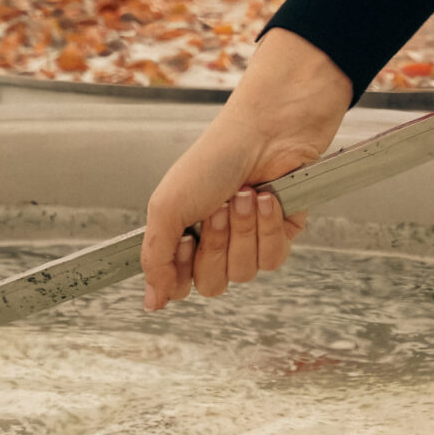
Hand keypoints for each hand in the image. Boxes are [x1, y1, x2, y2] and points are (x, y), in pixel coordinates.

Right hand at [140, 28, 348, 308]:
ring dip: (242, 231)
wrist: (267, 131)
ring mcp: (250, 239)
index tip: (185, 241)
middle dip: (215, 245)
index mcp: (184, 234)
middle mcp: (216, 242)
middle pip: (212, 283)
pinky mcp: (283, 233)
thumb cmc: (214, 159)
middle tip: (217, 208)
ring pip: (245, 273)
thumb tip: (150, 303)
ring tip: (245, 194)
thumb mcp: (168, 206)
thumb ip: (155, 258)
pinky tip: (267, 199)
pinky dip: (269, 227)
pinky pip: (273, 259)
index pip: (179, 285)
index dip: (182, 272)